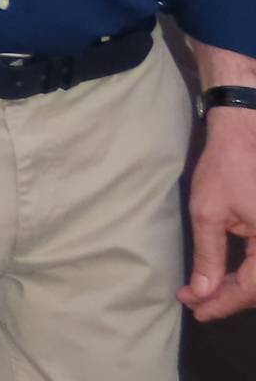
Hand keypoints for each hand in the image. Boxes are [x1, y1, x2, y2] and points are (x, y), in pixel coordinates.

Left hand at [183, 109, 255, 319]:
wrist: (245, 135)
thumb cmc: (226, 168)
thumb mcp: (209, 212)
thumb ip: (208, 255)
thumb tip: (201, 292)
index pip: (251, 289)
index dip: (222, 303)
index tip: (195, 309)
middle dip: (228, 298)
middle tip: (194, 301)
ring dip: (237, 289)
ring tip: (203, 291)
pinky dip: (246, 274)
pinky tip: (223, 277)